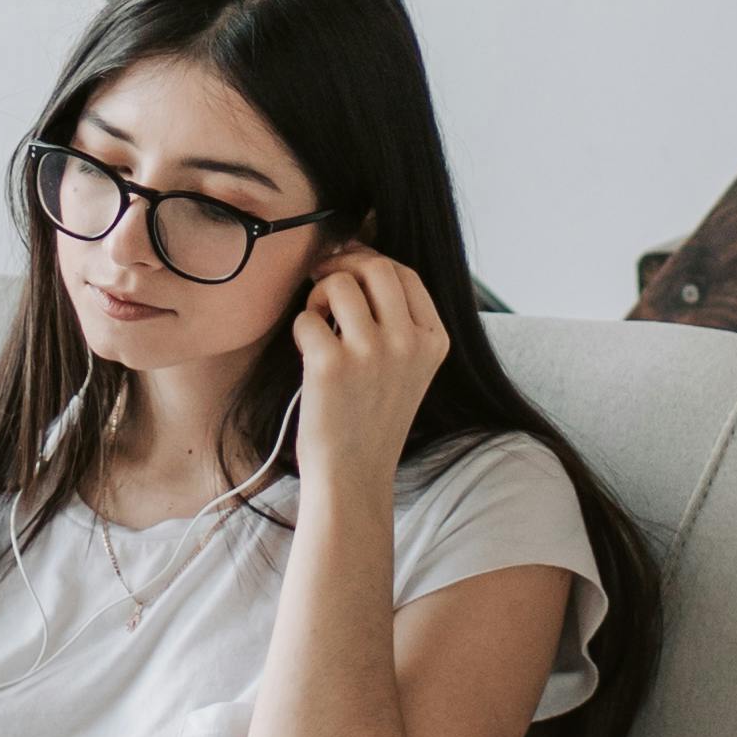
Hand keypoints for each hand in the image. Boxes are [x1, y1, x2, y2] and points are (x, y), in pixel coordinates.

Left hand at [289, 242, 445, 491]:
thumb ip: (397, 320)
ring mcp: (372, 352)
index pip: (405, 274)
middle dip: (344, 264)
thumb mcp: (407, 368)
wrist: (353, 475)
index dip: (371, 260)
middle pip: (376, 267)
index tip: (348, 267)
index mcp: (434, 341)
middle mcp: (408, 342)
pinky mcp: (332, 364)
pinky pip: (308, 318)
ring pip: (339, 284)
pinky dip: (302, 329)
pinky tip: (308, 353)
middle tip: (323, 279)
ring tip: (317, 322)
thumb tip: (358, 260)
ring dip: (319, 295)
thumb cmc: (372, 419)